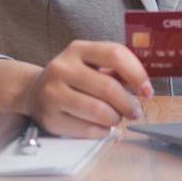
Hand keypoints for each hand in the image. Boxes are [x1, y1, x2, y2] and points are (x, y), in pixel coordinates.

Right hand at [21, 40, 152, 137]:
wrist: (33, 92)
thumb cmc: (73, 79)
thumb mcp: (91, 64)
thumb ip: (116, 70)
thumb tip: (143, 87)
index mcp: (78, 49)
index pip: (115, 54)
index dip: (137, 74)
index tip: (147, 90)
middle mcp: (62, 68)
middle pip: (108, 87)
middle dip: (129, 103)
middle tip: (135, 111)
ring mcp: (53, 93)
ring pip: (99, 110)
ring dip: (115, 118)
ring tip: (116, 118)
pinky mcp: (50, 118)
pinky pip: (87, 129)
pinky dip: (101, 131)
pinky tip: (101, 126)